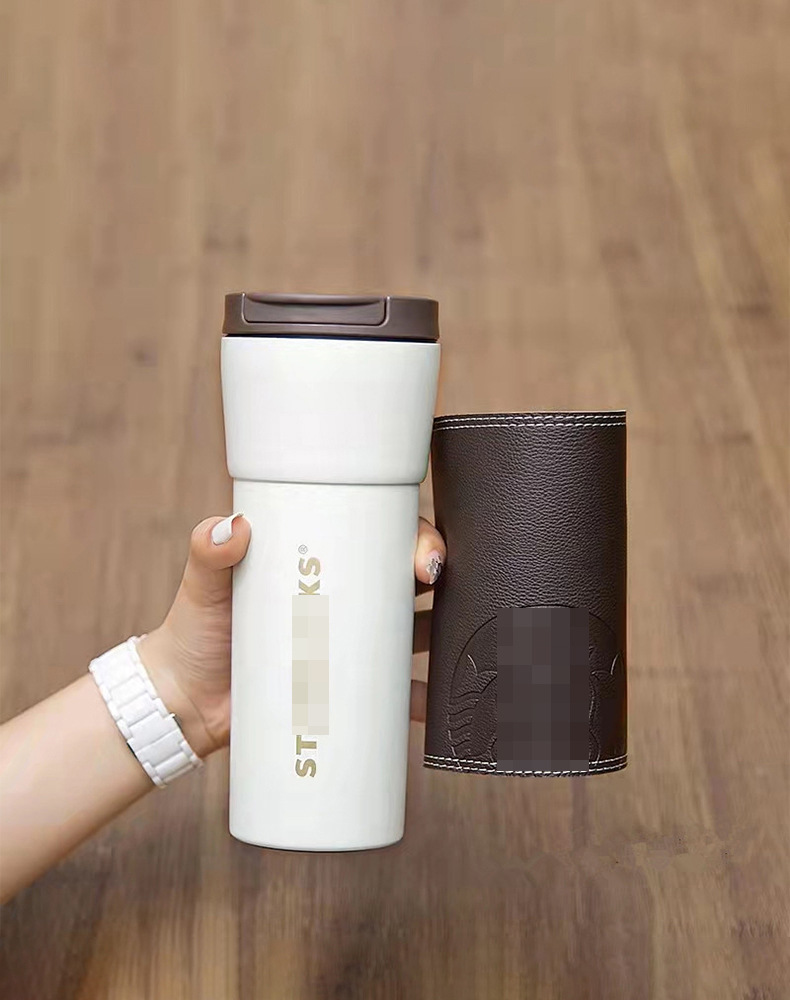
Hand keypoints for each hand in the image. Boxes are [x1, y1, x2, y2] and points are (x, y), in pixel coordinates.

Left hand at [137, 514, 445, 757]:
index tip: (421, 554)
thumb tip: (230, 527)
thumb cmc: (194, 632)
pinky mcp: (346, 688)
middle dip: (437, 576)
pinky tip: (429, 702)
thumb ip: (207, 554)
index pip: (376, 536)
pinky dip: (416, 696)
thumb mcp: (202, 587)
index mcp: (319, 563)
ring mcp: (347, 643)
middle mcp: (343, 597)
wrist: (184, 702)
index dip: (411, 537)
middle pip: (404, 579)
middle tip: (435, 583)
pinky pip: (394, 690)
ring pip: (411, 629)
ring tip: (450, 636)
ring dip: (439, 629)